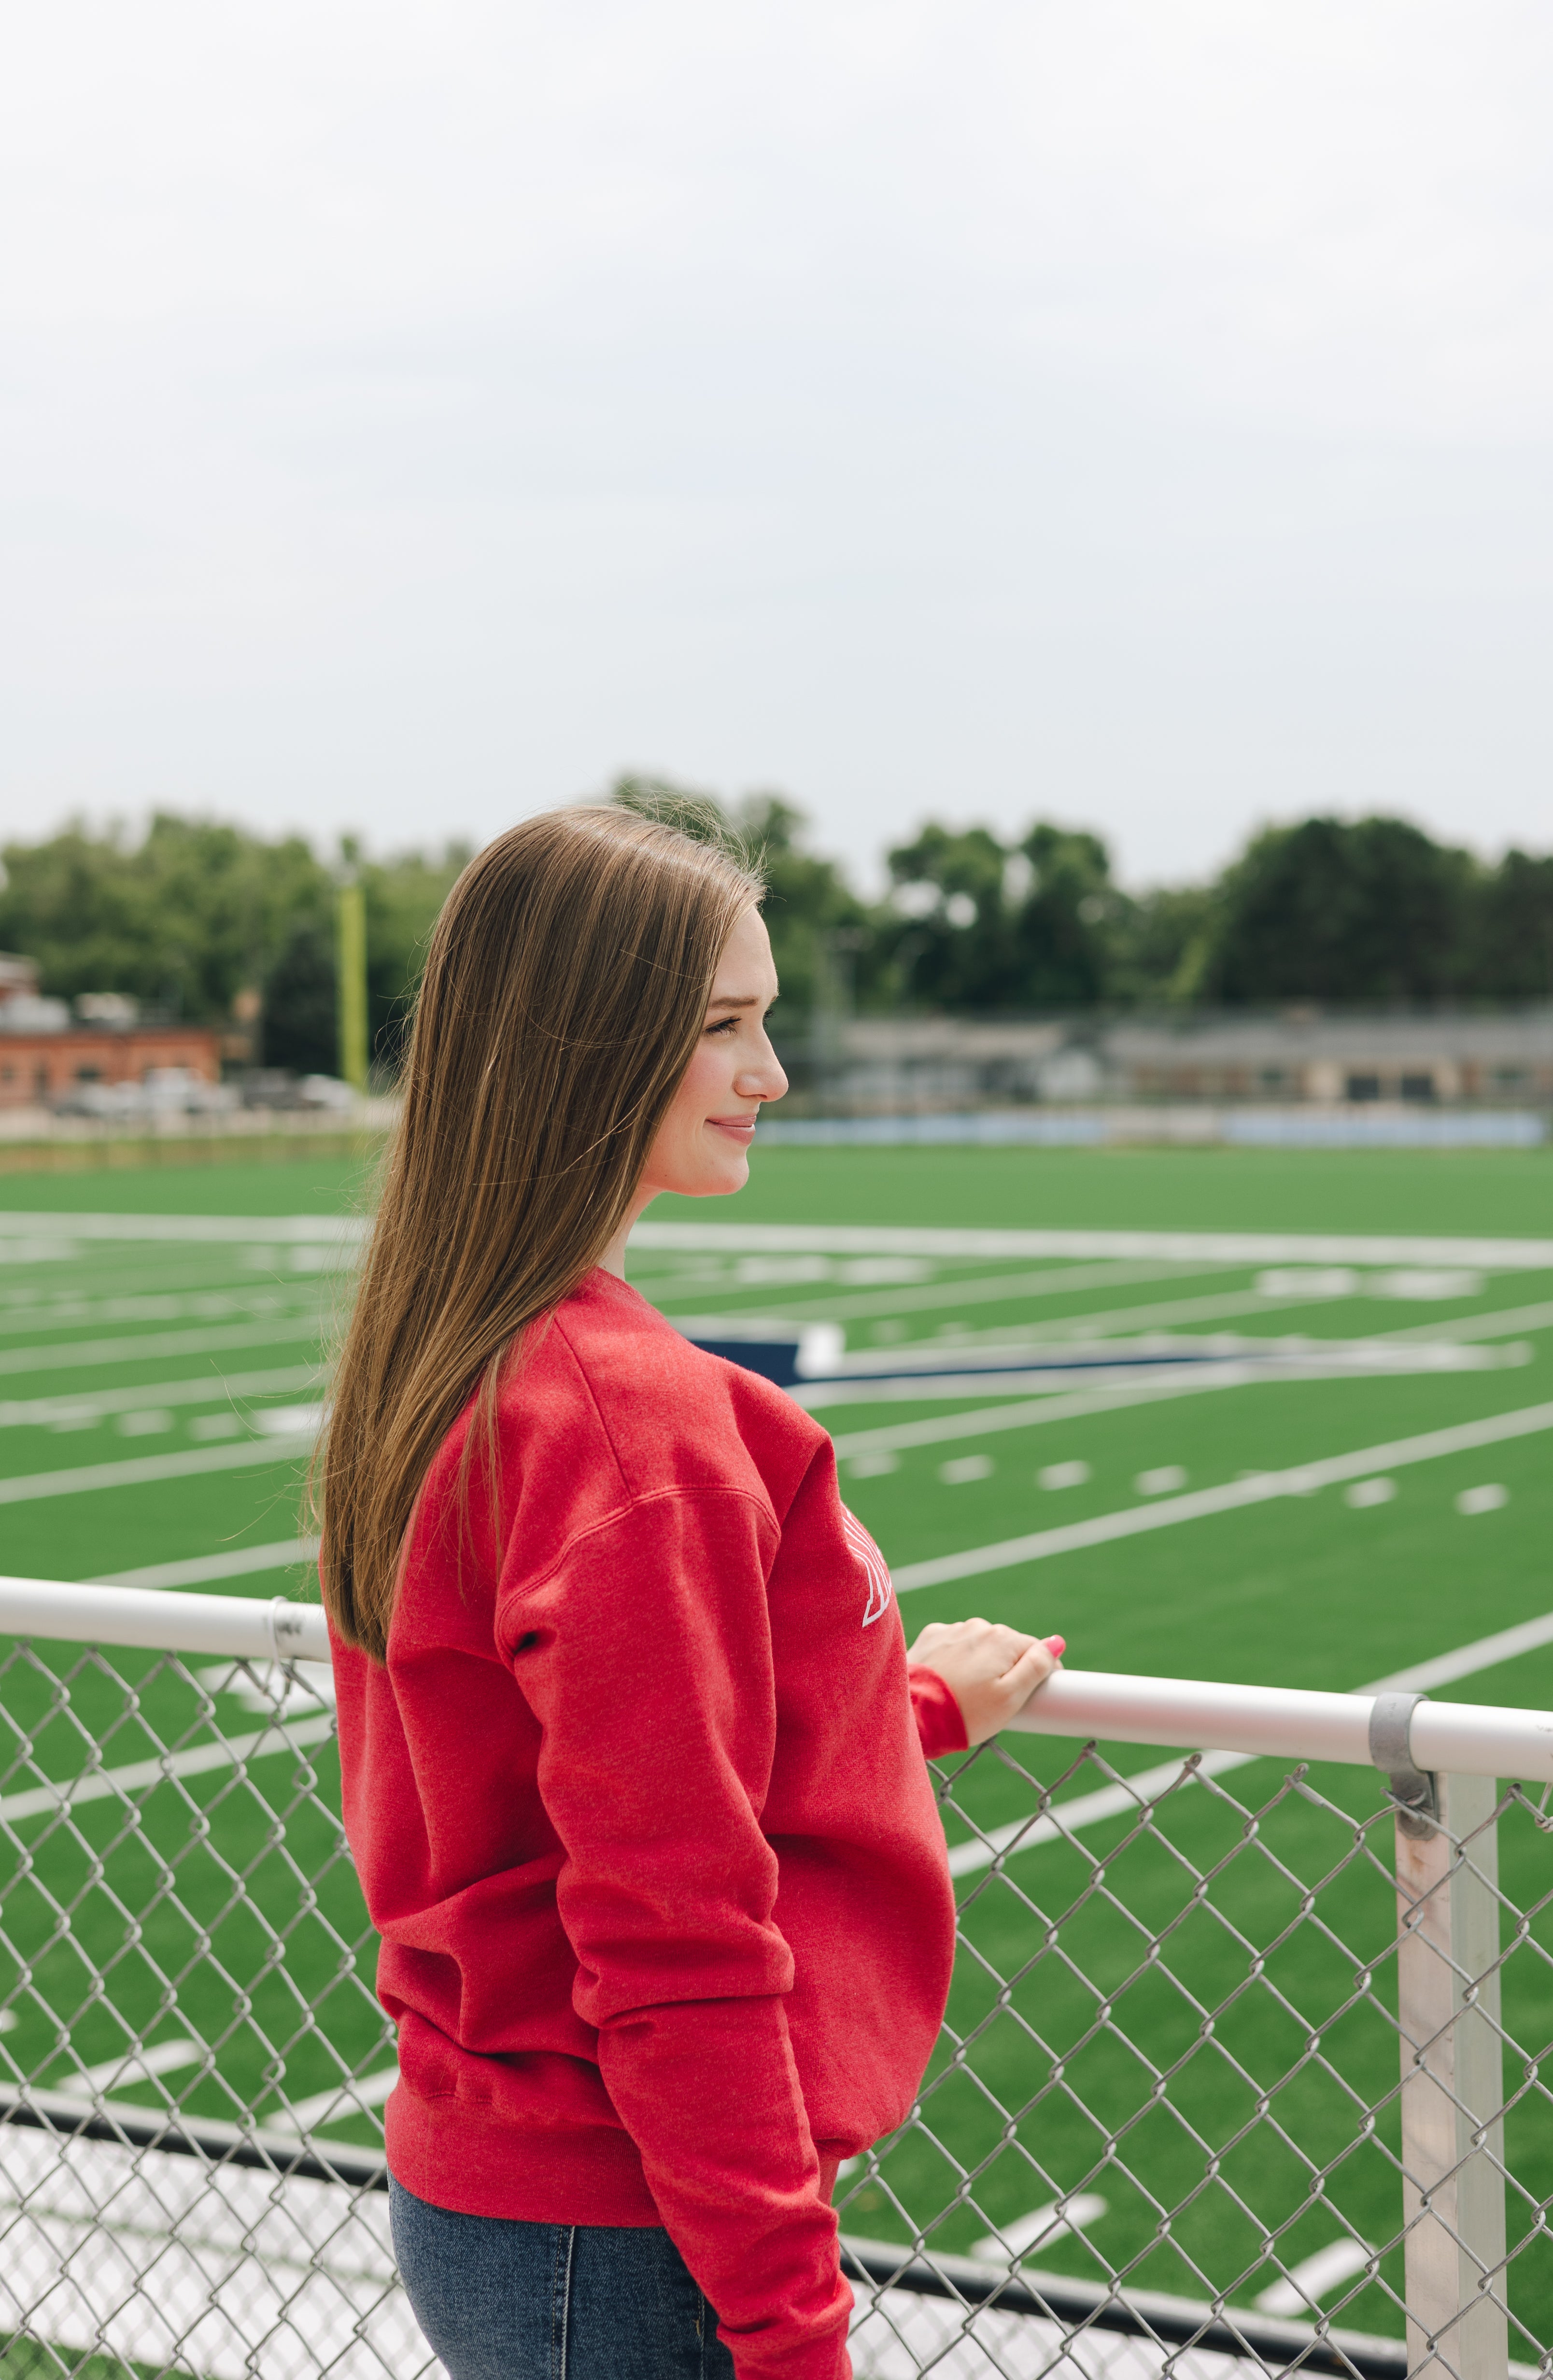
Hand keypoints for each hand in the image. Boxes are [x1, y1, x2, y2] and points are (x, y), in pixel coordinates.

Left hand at [907, 1618, 1063, 1746]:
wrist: (914, 1715)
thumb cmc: (967, 1712)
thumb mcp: (1011, 1698)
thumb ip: (1037, 1667)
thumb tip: (1057, 1642)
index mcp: (1004, 1639)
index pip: (1036, 1651)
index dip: (1041, 1673)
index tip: (1035, 1696)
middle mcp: (979, 1627)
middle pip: (1006, 1648)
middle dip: (1007, 1669)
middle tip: (995, 1701)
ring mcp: (953, 1630)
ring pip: (980, 1646)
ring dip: (981, 1664)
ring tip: (970, 1694)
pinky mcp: (931, 1637)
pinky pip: (954, 1645)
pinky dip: (957, 1660)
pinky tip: (950, 1680)